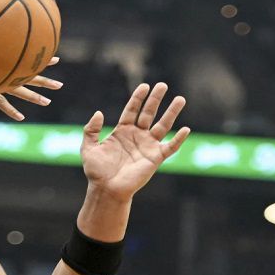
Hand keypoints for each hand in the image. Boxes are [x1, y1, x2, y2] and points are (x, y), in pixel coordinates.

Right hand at [0, 57, 62, 120]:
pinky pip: (0, 102)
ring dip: (33, 96)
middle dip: (44, 78)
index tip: (55, 58)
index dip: (39, 60)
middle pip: (25, 75)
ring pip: (17, 89)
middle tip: (60, 84)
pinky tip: (21, 118)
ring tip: (48, 102)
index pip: (22, 61)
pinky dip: (10, 110)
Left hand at [81, 82, 191, 200]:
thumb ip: (90, 130)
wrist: (106, 189)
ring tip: (180, 99)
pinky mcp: (155, 158)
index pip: (132, 110)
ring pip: (163, 126)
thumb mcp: (88, 148)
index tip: (144, 86)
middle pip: (148, 113)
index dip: (138, 98)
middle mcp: (137, 136)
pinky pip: (170, 147)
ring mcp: (148, 146)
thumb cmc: (97, 171)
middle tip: (163, 85)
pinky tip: (186, 129)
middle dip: (155, 99)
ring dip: (171, 113)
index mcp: (122, 132)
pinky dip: (178, 139)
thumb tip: (98, 113)